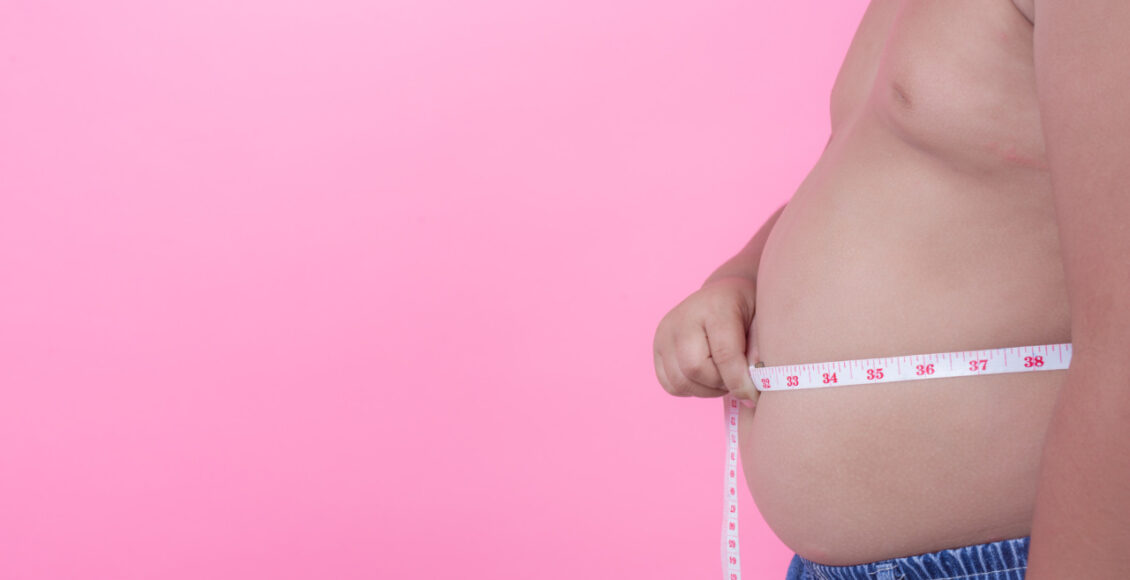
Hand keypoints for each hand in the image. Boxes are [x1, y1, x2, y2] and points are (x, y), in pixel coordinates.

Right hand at [652, 277, 759, 405]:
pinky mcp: (657, 347)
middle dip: (720, 385)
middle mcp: (683, 317)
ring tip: (724, 378)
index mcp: (715, 307)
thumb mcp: (764, 322)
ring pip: (680, 381)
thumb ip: (761, 350)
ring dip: (706, 390)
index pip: (724, 354)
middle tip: (737, 381)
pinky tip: (707, 377)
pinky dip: (691, 389)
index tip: (753, 395)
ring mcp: (665, 332)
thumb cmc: (748, 310)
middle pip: (694, 369)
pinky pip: (670, 384)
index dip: (740, 381)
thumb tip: (756, 383)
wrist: (723, 294)